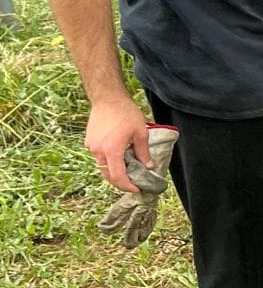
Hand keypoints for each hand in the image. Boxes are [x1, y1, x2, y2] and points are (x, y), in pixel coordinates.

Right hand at [97, 125, 178, 248]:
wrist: (107, 98)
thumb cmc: (126, 113)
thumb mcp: (141, 133)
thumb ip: (144, 152)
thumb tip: (149, 167)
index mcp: (112, 151)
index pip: (118, 177)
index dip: (127, 186)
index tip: (136, 189)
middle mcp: (98, 151)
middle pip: (107, 175)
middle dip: (120, 182)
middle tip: (133, 184)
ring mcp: (91, 146)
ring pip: (102, 166)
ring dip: (113, 171)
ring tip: (128, 172)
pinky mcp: (89, 141)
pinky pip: (99, 156)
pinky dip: (108, 161)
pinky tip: (119, 158)